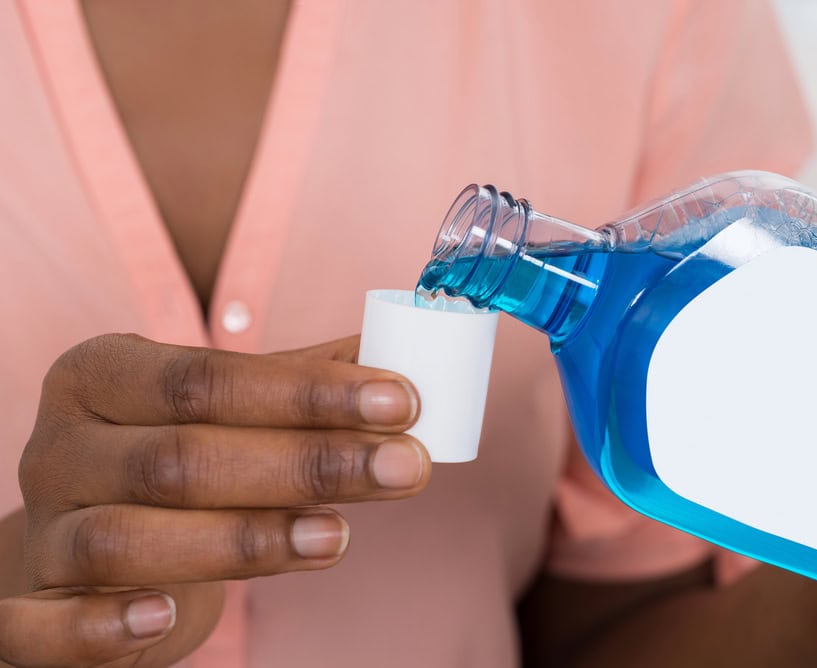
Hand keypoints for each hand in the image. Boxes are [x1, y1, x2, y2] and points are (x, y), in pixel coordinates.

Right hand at [0, 333, 428, 666]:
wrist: (84, 547)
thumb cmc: (171, 466)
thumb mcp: (222, 412)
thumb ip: (299, 385)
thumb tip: (396, 359)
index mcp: (102, 375)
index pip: (206, 377)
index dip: (308, 392)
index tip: (401, 402)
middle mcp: (61, 447)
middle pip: (180, 457)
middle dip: (305, 463)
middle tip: (405, 467)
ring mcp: (42, 530)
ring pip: (128, 539)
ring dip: (243, 540)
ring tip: (338, 537)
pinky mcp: (30, 609)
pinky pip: (41, 627)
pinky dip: (98, 628)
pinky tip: (166, 618)